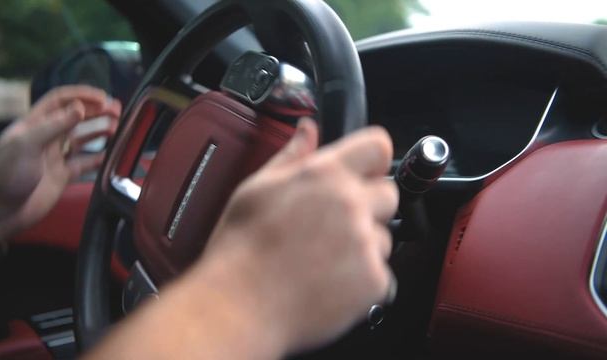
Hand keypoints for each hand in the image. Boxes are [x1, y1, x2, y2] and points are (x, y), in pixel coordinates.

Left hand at [0, 85, 120, 240]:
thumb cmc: (5, 175)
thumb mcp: (27, 144)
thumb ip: (55, 125)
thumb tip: (80, 107)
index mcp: (34, 124)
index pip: (60, 100)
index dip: (81, 95)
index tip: (102, 97)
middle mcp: (46, 137)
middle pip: (75, 117)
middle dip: (96, 111)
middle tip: (117, 110)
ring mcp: (55, 157)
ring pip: (83, 138)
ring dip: (100, 131)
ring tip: (118, 128)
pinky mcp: (63, 176)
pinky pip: (86, 163)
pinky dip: (100, 158)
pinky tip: (112, 154)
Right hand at [200, 118, 398, 353]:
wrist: (239, 306)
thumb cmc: (241, 249)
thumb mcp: (257, 188)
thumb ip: (292, 156)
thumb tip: (308, 130)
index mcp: (325, 174)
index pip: (378, 146)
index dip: (372, 159)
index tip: (363, 173)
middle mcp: (351, 204)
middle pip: (388, 193)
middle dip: (368, 206)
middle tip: (333, 225)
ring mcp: (365, 244)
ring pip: (384, 237)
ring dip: (364, 246)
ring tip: (324, 259)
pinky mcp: (374, 281)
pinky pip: (381, 274)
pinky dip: (362, 280)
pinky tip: (329, 282)